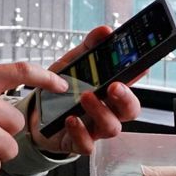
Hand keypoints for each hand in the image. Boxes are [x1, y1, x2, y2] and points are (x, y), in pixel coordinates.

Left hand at [30, 26, 141, 155]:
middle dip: (126, 98)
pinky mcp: (78, 143)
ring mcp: (94, 129)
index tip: (140, 66)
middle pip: (130, 110)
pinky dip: (80, 131)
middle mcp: (107, 111)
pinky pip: (87, 144)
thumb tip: (105, 30)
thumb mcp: (73, 64)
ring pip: (112, 127)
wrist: (35, 113)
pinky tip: (70, 119)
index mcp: (109, 92)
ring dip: (101, 111)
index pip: (131, 85)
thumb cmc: (61, 90)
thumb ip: (89, 47)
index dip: (138, 77)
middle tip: (113, 86)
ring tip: (85, 97)